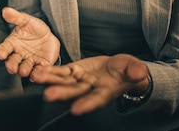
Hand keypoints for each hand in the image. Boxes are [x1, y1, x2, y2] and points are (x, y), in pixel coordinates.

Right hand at [0, 7, 60, 76]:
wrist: (49, 36)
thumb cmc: (34, 28)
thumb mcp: (26, 20)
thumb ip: (16, 17)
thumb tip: (5, 10)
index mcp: (12, 44)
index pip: (4, 49)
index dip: (1, 52)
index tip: (0, 54)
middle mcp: (19, 54)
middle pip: (12, 61)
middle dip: (11, 65)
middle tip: (11, 67)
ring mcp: (29, 61)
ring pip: (24, 68)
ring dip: (23, 70)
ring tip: (23, 71)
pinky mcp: (40, 66)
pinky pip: (37, 71)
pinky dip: (36, 74)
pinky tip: (36, 75)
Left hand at [30, 54, 149, 114]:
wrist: (121, 68)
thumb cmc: (128, 71)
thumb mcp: (135, 69)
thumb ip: (135, 70)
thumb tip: (140, 72)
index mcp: (107, 90)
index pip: (97, 99)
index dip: (87, 104)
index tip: (76, 109)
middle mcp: (91, 88)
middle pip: (76, 92)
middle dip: (62, 93)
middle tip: (49, 95)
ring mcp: (82, 80)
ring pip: (65, 82)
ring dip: (51, 81)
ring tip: (39, 79)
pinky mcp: (76, 70)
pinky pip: (62, 72)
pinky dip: (52, 71)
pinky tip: (41, 71)